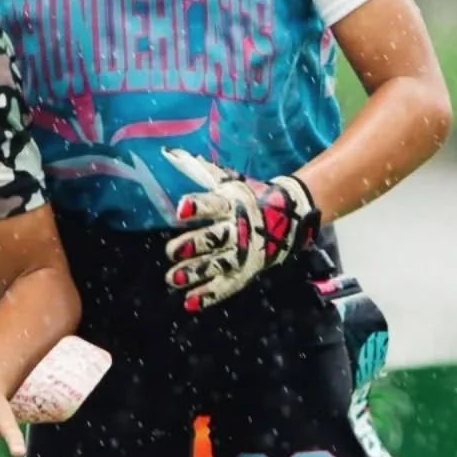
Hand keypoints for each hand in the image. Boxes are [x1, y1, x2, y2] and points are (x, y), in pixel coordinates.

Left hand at [162, 148, 318, 311]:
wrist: (287, 216)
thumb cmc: (248, 196)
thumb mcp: (227, 181)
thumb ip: (198, 170)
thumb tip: (169, 153)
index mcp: (231, 205)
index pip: (212, 205)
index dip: (197, 207)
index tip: (181, 209)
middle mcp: (237, 230)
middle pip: (213, 239)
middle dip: (192, 246)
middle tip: (172, 251)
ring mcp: (241, 253)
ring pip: (216, 265)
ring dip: (195, 273)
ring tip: (173, 279)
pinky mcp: (244, 272)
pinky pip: (225, 286)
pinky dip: (208, 295)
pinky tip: (189, 303)